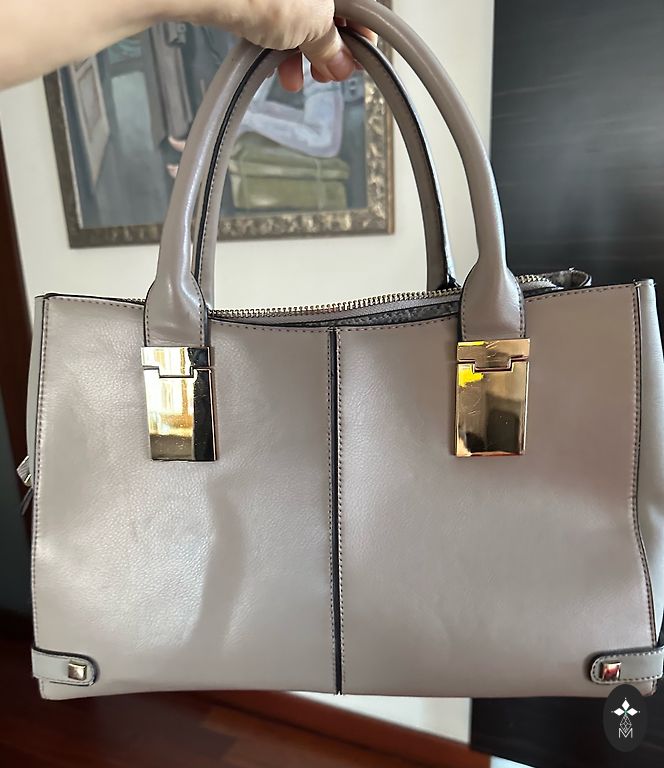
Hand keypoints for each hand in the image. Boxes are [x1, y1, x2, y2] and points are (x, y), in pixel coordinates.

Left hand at [181, 0, 376, 90]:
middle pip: (327, 15)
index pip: (357, 8)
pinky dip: (276, 44)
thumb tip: (341, 62)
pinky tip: (273, 66)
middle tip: (323, 75)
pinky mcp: (253, 0)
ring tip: (293, 79)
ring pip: (298, 20)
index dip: (359, 37)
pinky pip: (272, 19)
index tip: (355, 62)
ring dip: (299, 55)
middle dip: (325, 50)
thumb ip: (331, 46)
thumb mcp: (314, 25)